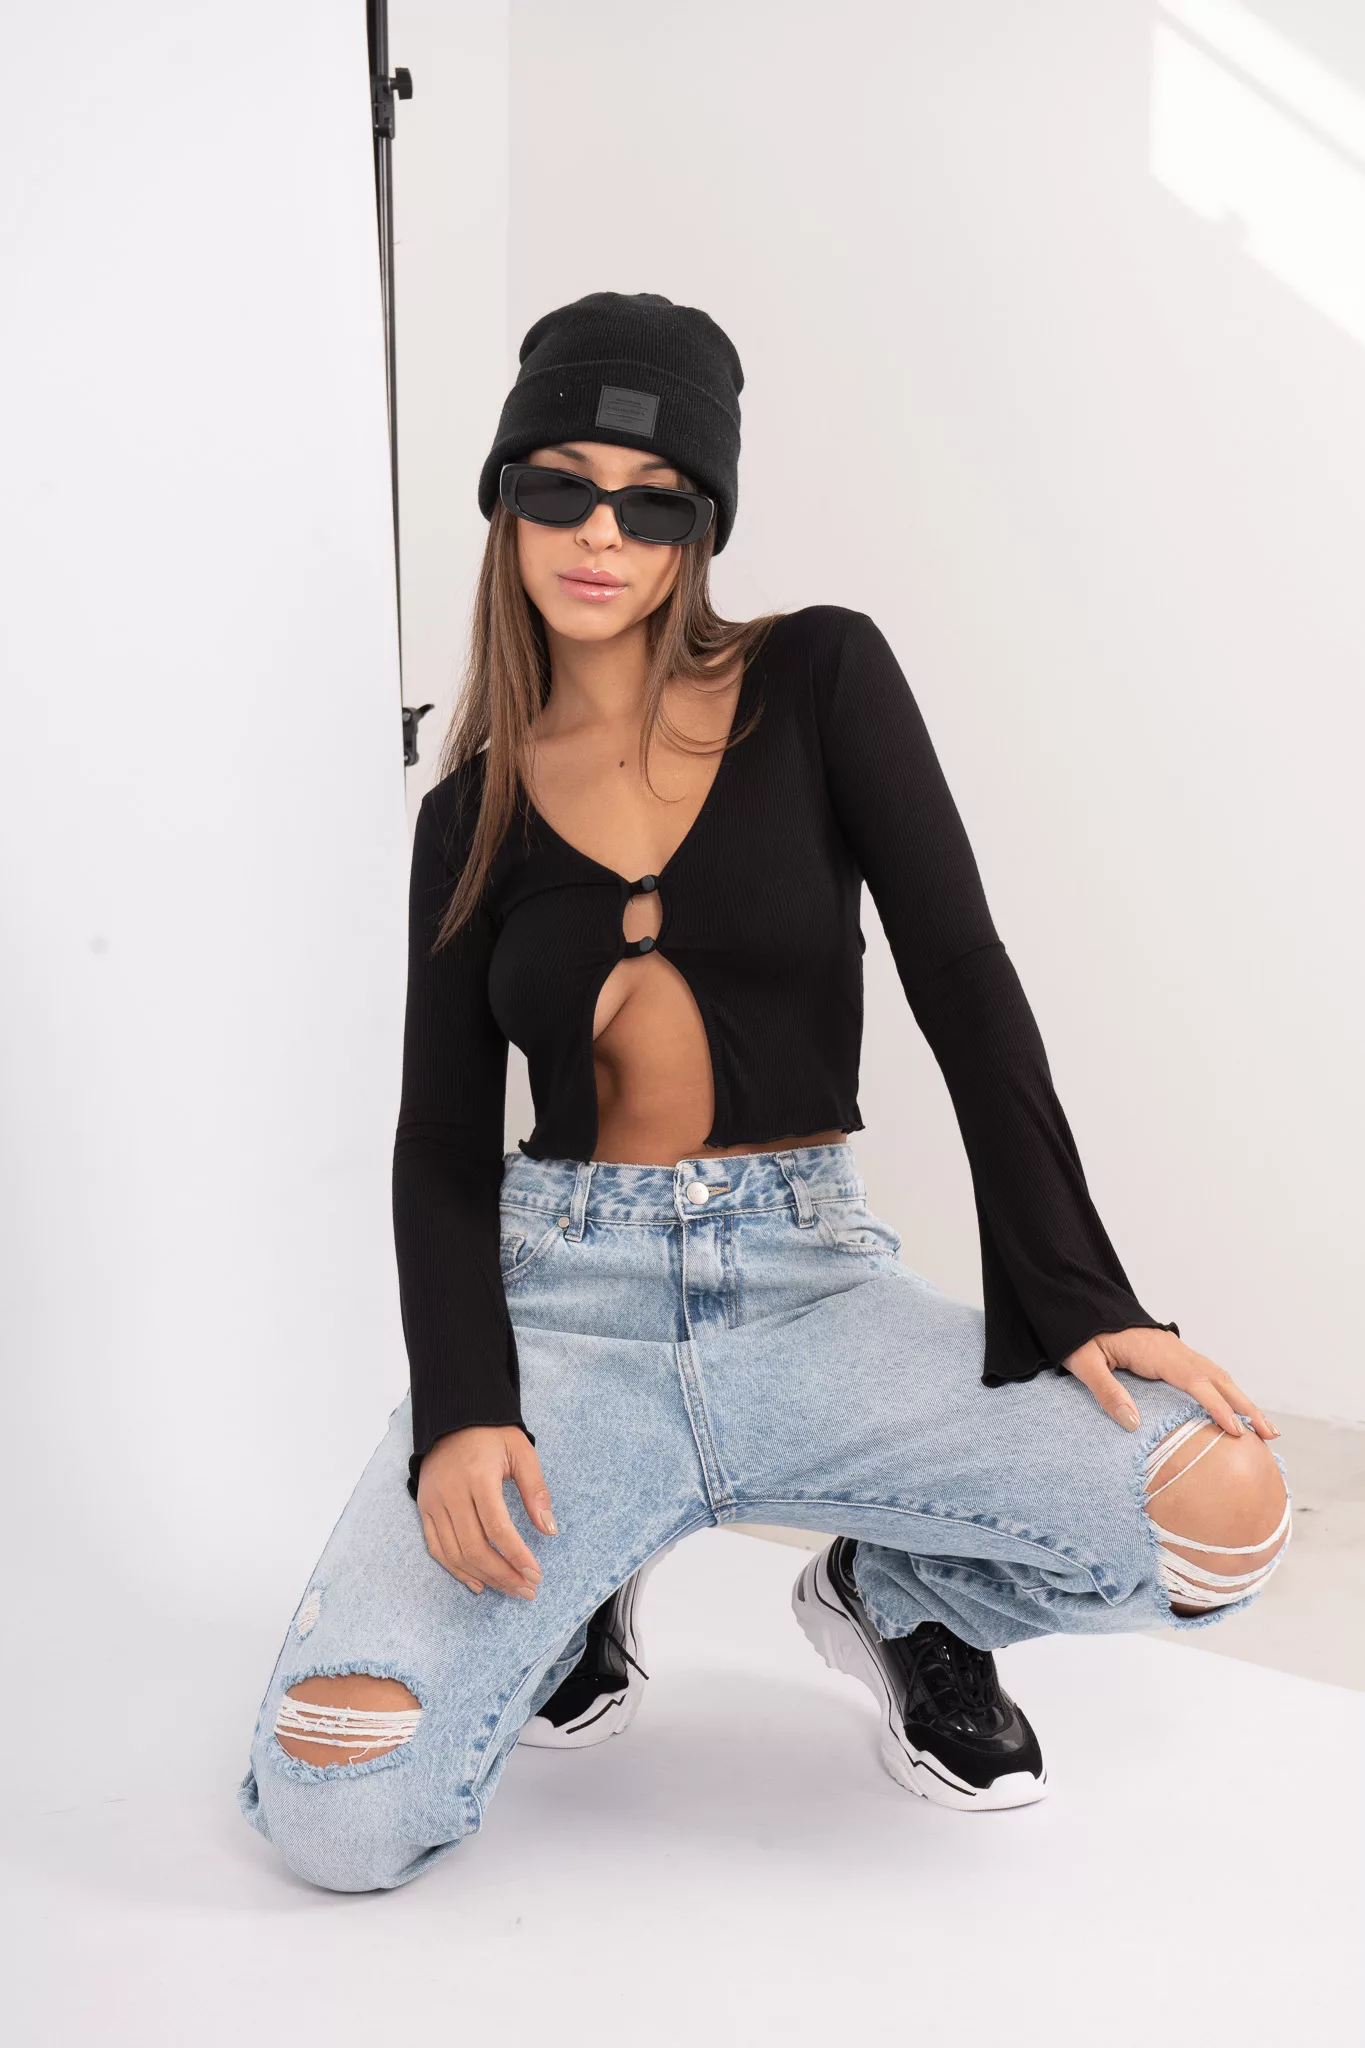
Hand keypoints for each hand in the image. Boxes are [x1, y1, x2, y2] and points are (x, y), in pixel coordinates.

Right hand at [416, 1425, 557, 1596]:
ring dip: (484, 1577)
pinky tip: (478, 1582)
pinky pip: (436, 1548)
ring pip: (455, 1553)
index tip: (536, 1574)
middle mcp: (451, 1492)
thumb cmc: (492, 1435)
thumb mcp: (521, 1452)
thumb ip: (536, 1491)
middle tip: (526, 1589)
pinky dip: (456, 1570)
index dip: (517, 1556)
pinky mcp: (424, 1508)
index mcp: (477, 1476)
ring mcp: (433, 1502)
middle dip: (503, 1574)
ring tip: (509, 1588)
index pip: (497, 1528)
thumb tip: (549, 1530)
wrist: (453, 1418)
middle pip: (475, 1547)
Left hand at [1060, 1325, 1279, 1441]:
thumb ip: (1106, 1391)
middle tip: (1271, 1434)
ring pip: (1217, 1374)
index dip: (1217, 1407)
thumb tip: (1132, 1423)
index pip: (1196, 1381)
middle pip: (1218, 1378)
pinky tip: (1234, 1408)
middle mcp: (1172, 1349)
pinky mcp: (1171, 1353)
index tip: (1236, 1431)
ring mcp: (1175, 1349)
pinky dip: (1226, 1390)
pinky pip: (1206, 1372)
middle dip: (1246, 1406)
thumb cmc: (1077, 1334)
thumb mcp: (1083, 1362)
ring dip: (1242, 1399)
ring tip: (1264, 1428)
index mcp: (1155, 1351)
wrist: (1077, 1301)